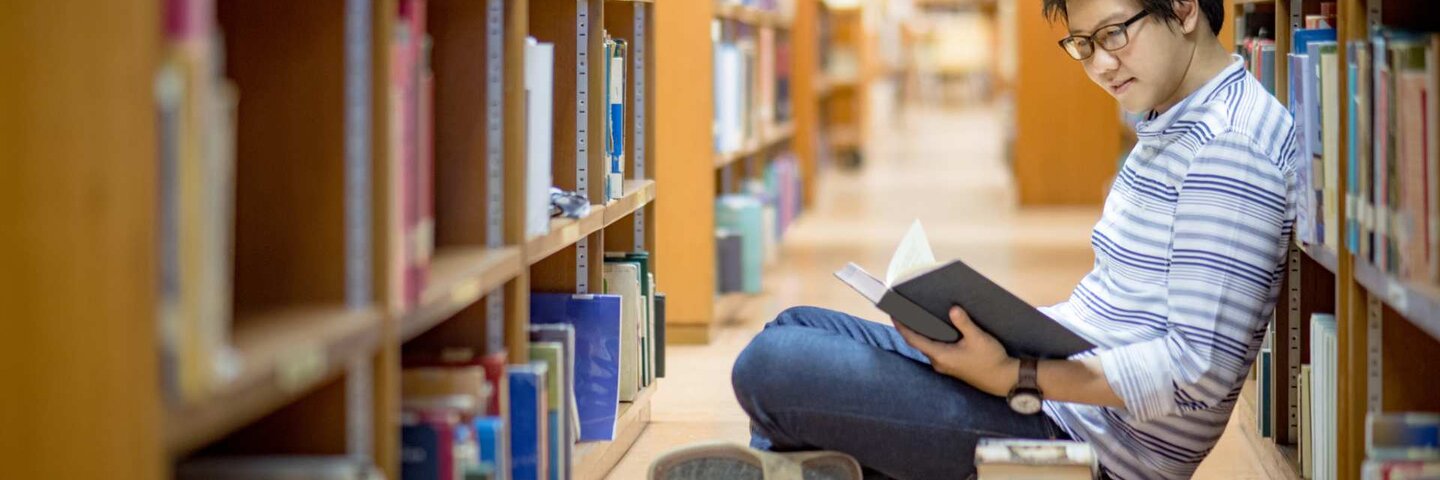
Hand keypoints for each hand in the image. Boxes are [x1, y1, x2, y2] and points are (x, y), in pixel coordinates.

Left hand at [892, 306, 1018, 396]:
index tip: (894, 314)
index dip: (902, 327)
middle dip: (912, 327)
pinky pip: (937, 349)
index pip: (914, 340)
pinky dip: (934, 338)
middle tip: (906, 310)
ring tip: (920, 316)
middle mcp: (938, 362)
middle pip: (919, 342)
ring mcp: (945, 365)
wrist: (1004, 379)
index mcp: (940, 356)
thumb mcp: (978, 338)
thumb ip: (964, 323)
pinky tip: (938, 329)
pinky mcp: (952, 365)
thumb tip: (952, 309)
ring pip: (928, 346)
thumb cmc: (990, 360)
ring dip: (923, 333)